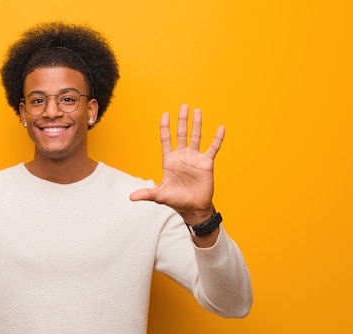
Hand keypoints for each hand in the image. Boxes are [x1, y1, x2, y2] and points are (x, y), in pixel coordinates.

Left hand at [130, 104, 223, 224]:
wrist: (193, 208)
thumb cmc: (176, 201)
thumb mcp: (160, 196)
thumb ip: (147, 193)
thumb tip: (131, 198)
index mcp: (169, 161)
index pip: (166, 140)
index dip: (165, 127)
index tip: (165, 114)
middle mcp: (182, 156)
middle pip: (181, 134)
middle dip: (182, 120)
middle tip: (183, 106)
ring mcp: (195, 158)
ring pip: (196, 137)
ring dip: (197, 124)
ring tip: (197, 110)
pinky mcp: (206, 163)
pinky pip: (213, 148)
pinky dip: (217, 138)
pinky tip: (221, 128)